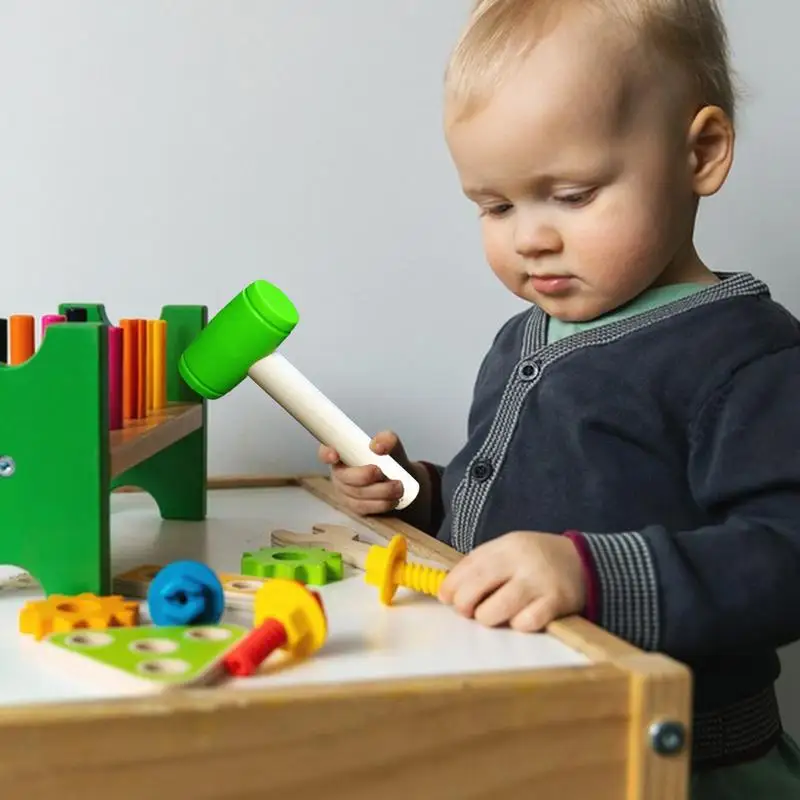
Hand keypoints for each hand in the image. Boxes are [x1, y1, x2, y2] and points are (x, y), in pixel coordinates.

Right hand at [318, 430, 416, 515]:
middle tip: (382, 473)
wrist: (403, 481)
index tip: (334, 455)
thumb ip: (387, 440)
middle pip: (344, 477)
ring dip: (379, 492)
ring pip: (357, 495)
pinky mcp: (356, 509)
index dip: (326, 453)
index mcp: (343, 453)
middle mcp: (340, 474)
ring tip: (398, 487)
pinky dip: (381, 504)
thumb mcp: (392, 445)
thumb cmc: (391, 460)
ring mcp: (346, 493)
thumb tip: (376, 446)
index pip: (325, 452)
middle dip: (364, 476)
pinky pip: (365, 509)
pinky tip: (393, 500)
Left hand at [438, 531, 585, 631]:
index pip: (470, 564)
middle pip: (476, 587)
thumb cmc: (538, 560)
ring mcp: (539, 582)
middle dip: (464, 604)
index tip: (444, 597)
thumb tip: (450, 589)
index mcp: (508, 545)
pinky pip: (524, 623)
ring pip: (495, 610)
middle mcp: (522, 560)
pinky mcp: (556, 603)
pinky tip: (520, 618)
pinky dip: (517, 625)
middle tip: (467, 610)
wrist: (585, 563)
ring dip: (487, 617)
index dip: (452, 583)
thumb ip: (484, 564)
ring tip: (493, 615)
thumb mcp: (511, 550)